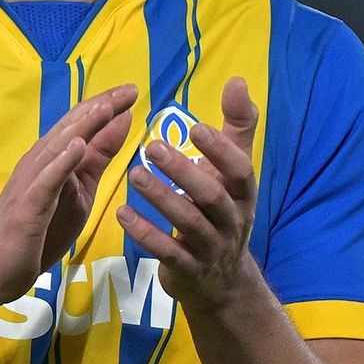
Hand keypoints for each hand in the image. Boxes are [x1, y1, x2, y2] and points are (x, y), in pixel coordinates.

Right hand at [0, 83, 137, 307]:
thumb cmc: (36, 234)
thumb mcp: (78, 194)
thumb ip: (97, 160)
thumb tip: (119, 124)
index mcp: (51, 160)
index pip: (80, 126)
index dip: (105, 106)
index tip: (132, 90)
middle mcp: (38, 164)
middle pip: (70, 129)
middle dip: (100, 108)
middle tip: (129, 89)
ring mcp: (30, 185)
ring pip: (57, 148)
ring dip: (82, 126)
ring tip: (106, 106)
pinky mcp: (26, 209)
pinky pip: (45, 183)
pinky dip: (60, 163)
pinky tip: (77, 147)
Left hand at [117, 77, 259, 313]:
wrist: (223, 282)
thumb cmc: (224, 212)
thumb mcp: (235, 173)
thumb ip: (238, 128)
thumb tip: (238, 81)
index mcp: (243, 194)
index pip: (240, 170)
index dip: (220, 151)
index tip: (195, 127)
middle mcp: (232, 221)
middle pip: (211, 196)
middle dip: (183, 172)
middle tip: (151, 146)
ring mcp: (211, 248)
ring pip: (188, 223)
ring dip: (160, 198)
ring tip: (133, 174)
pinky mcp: (188, 270)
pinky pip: (166, 252)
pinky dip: (144, 233)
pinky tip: (121, 213)